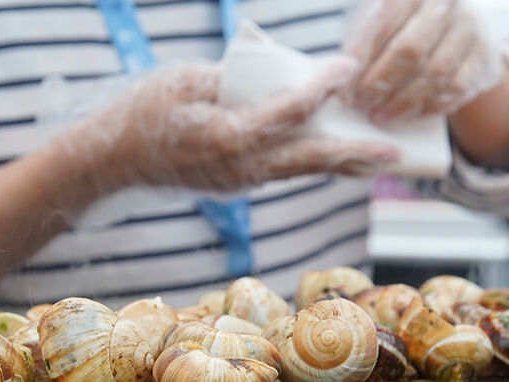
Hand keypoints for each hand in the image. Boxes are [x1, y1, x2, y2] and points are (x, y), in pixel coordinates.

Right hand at [66, 60, 399, 193]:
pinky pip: (283, 171)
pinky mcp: (238, 186)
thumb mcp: (187, 79)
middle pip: (309, 160)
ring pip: (300, 171)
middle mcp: (240, 168)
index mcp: (226, 137)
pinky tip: (339, 156)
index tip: (347, 68)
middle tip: (396, 153)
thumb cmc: (145, 111)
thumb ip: (234, 78)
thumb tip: (278, 74)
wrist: (113, 161)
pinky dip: (312, 162)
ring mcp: (240, 182)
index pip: (287, 113)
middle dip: (355, 156)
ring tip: (382, 159)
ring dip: (341, 165)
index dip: (320, 89)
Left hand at [346, 0, 503, 121]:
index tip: (342, 84)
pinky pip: (455, 90)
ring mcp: (472, 29)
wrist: (463, 26)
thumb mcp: (383, 17)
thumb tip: (339, 77)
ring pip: (434, 74)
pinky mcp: (486, 58)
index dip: (360, 58)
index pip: (383, 22)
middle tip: (360, 105)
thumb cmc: (408, 24)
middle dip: (380, 83)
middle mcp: (447, 3)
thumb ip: (363, 40)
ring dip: (402, 101)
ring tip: (380, 115)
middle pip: (409, 50)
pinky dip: (428, 107)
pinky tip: (408, 115)